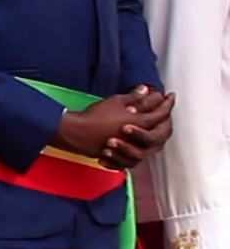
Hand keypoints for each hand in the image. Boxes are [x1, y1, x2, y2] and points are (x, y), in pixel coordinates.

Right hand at [51, 88, 173, 168]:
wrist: (78, 133)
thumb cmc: (96, 116)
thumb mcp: (116, 101)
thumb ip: (134, 97)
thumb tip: (146, 90)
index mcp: (142, 122)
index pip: (162, 113)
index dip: (167, 103)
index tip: (169, 96)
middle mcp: (142, 140)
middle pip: (164, 131)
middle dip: (166, 119)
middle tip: (165, 110)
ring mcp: (134, 151)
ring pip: (154, 147)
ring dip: (155, 134)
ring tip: (154, 128)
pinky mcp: (124, 159)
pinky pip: (140, 158)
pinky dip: (143, 150)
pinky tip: (140, 146)